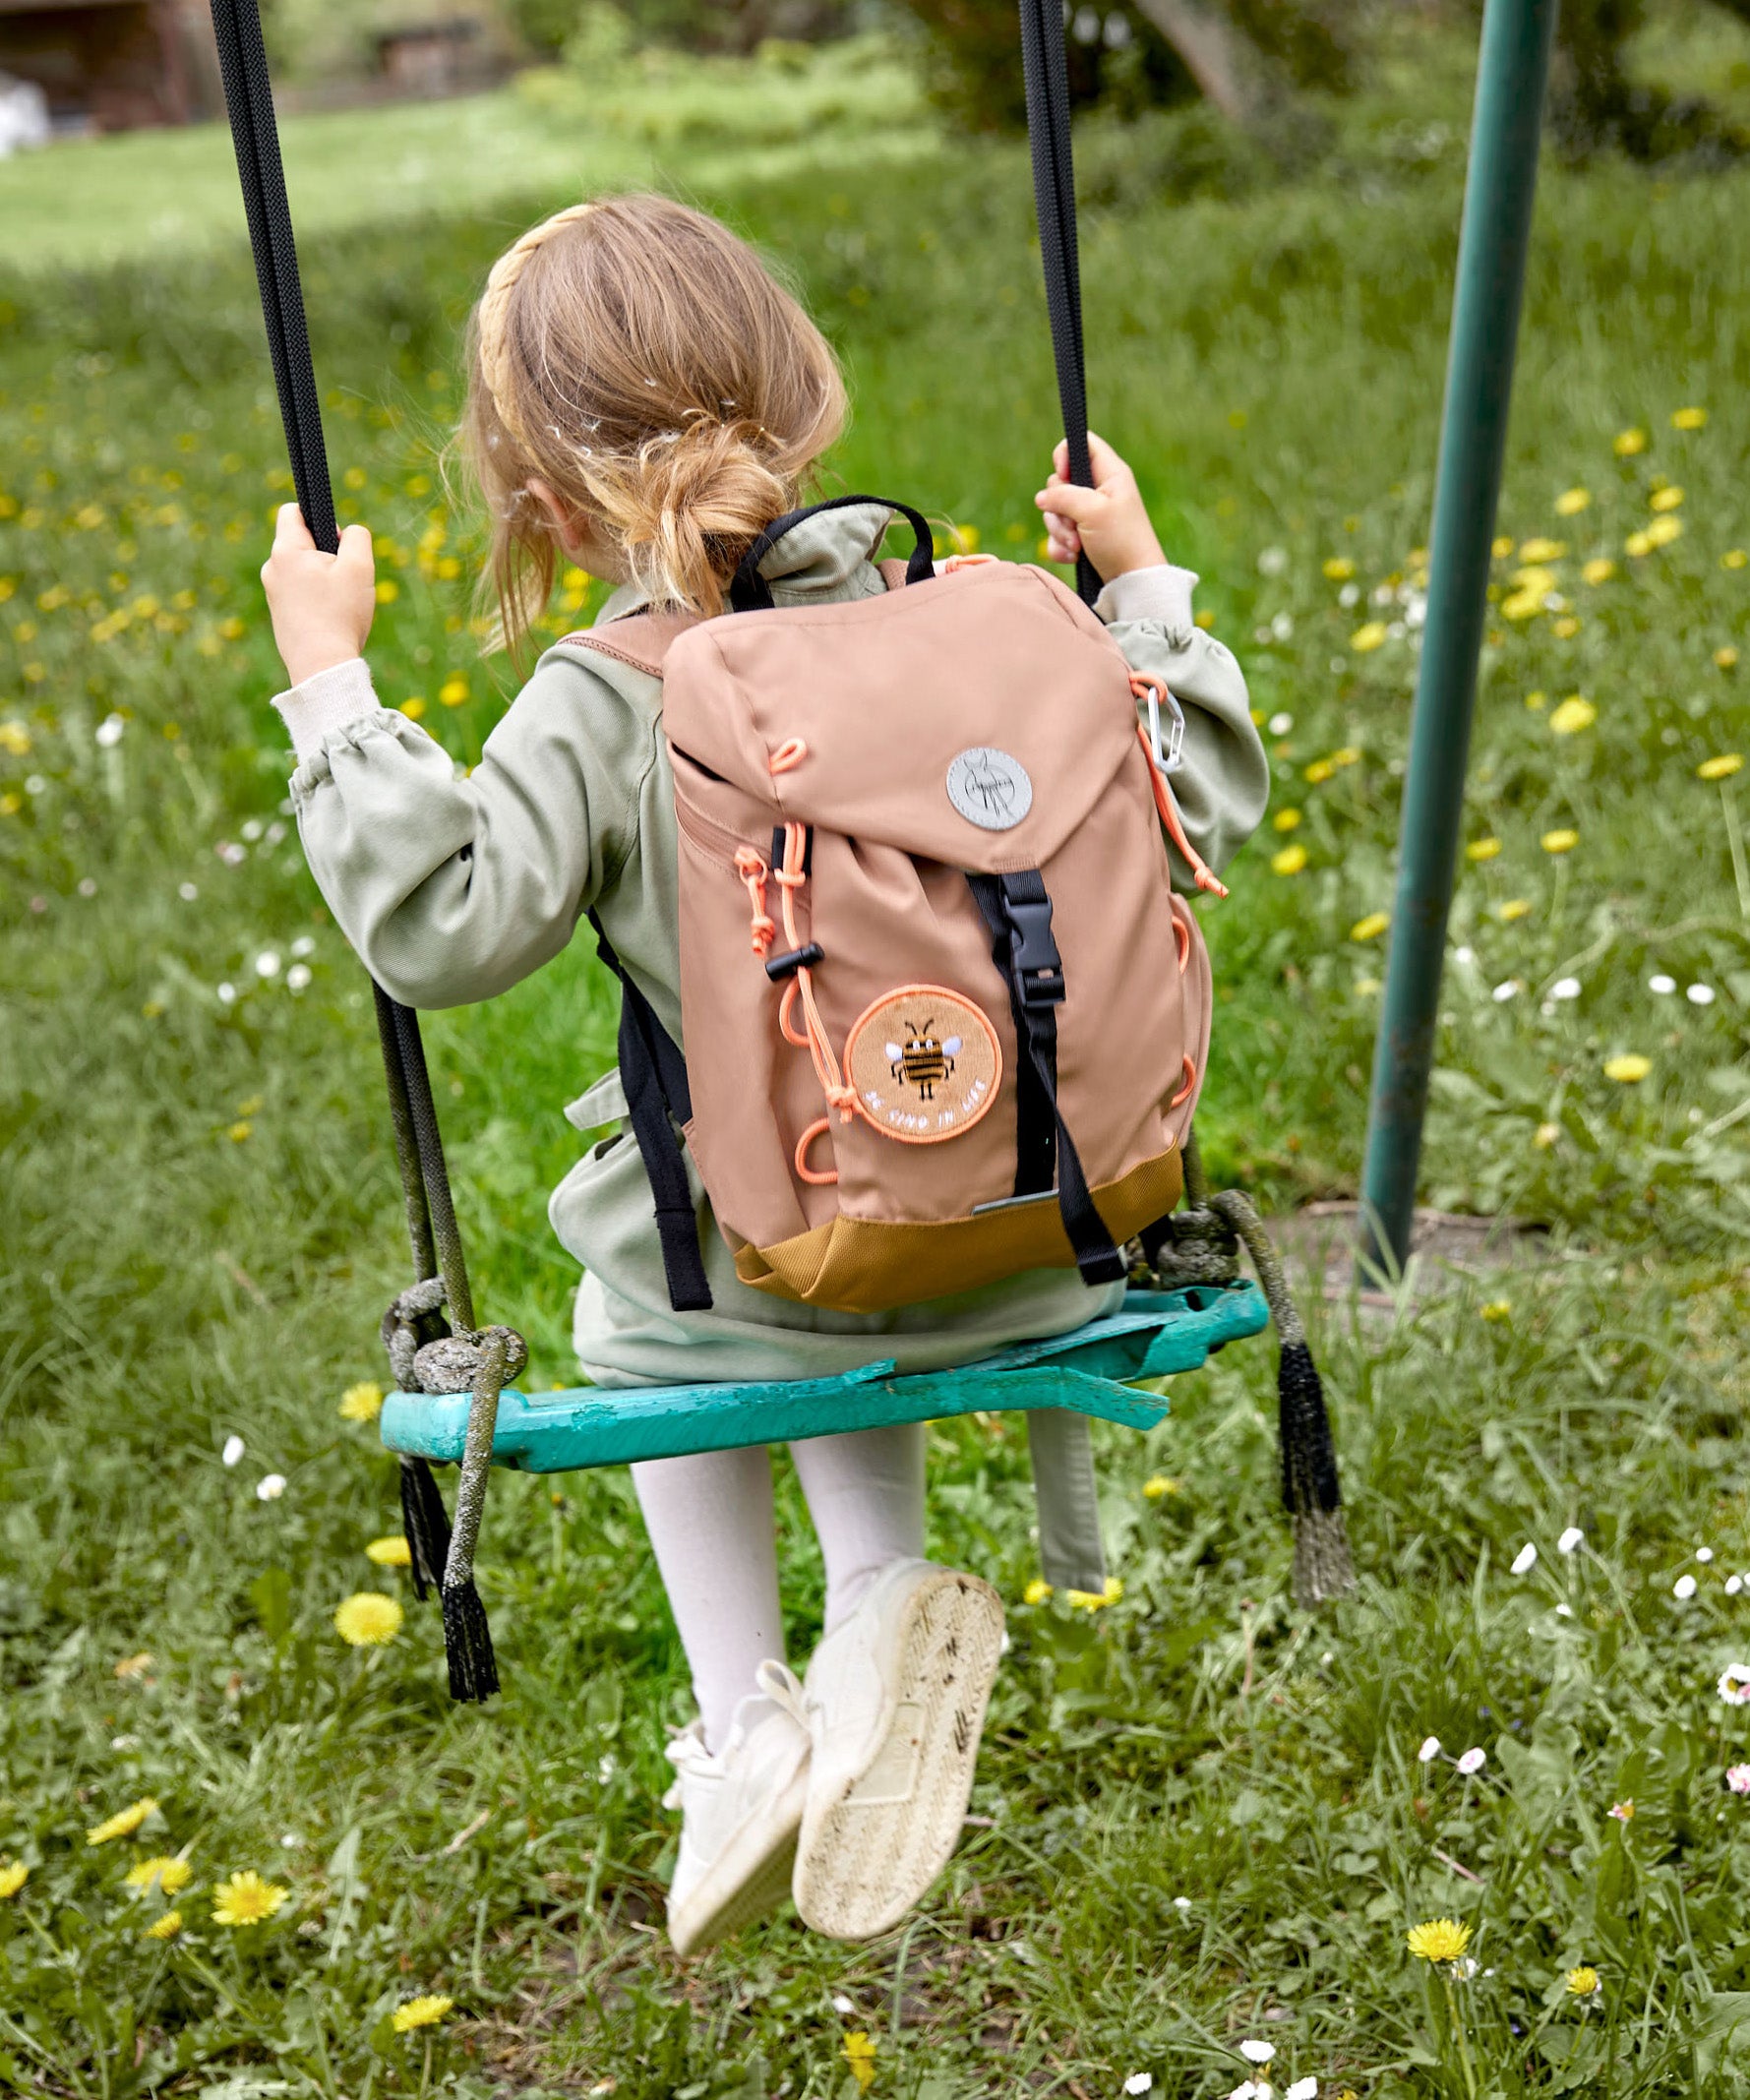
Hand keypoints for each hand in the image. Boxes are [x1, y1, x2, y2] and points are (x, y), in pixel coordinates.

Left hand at [261, 503, 376, 687]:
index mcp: (286, 551)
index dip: (317, 517)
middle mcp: (272, 568)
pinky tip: (331, 617)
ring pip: (301, 569)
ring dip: (322, 577)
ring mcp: (272, 592)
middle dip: (324, 552)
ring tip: (339, 602)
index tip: (336, 541)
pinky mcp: (278, 614)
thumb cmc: (340, 614)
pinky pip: (299, 592)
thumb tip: (348, 532)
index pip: (292, 511)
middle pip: (300, 542)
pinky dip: (316, 598)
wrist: (322, 667)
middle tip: (345, 577)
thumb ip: (357, 537)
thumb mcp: (360, 567)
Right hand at [1034, 431, 1165, 580]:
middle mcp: (1099, 490)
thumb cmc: (1121, 541)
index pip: (1082, 443)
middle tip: (1075, 527)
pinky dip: (1060, 546)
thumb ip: (1063, 495)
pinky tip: (1072, 558)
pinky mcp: (1082, 536)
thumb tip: (1041, 497)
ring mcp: (1089, 514)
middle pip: (1060, 482)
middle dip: (1058, 508)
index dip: (1065, 454)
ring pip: (1055, 511)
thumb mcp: (1092, 510)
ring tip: (1076, 548)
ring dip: (1059, 532)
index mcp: (1110, 474)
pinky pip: (1058, 533)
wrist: (1132, 582)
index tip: (1062, 476)